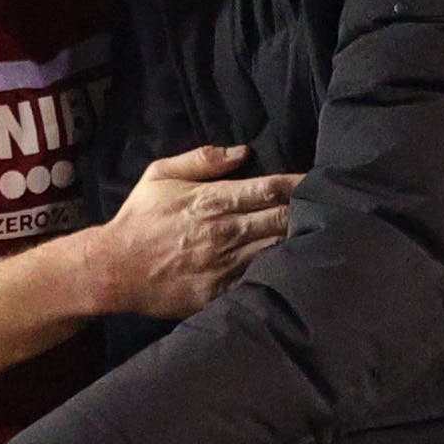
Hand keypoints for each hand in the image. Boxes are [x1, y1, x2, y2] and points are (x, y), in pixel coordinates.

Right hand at [81, 146, 299, 318]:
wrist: (114, 269)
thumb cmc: (140, 218)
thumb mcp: (160, 174)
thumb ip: (202, 159)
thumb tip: (242, 151)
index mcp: (213, 199)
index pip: (270, 188)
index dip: (299, 184)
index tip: (318, 181)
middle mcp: (225, 231)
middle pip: (283, 219)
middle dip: (308, 212)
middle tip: (329, 209)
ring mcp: (225, 265)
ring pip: (278, 250)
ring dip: (299, 242)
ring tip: (320, 236)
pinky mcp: (221, 292)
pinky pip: (260, 280)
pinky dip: (278, 273)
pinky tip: (294, 269)